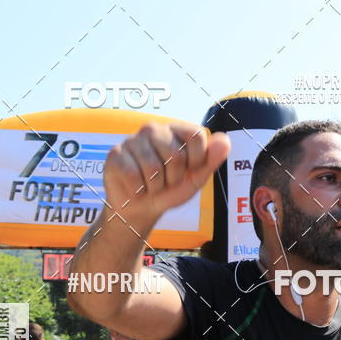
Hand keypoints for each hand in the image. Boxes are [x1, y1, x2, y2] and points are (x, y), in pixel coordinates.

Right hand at [104, 123, 229, 220]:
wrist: (141, 210)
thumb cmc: (168, 191)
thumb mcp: (194, 179)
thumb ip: (210, 160)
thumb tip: (225, 141)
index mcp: (176, 130)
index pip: (196, 135)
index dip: (196, 161)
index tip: (188, 171)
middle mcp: (154, 129)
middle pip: (176, 154)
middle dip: (174, 178)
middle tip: (165, 182)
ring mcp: (133, 140)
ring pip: (153, 167)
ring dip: (155, 187)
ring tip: (150, 185)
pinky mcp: (115, 154)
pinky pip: (133, 175)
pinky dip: (138, 190)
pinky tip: (135, 187)